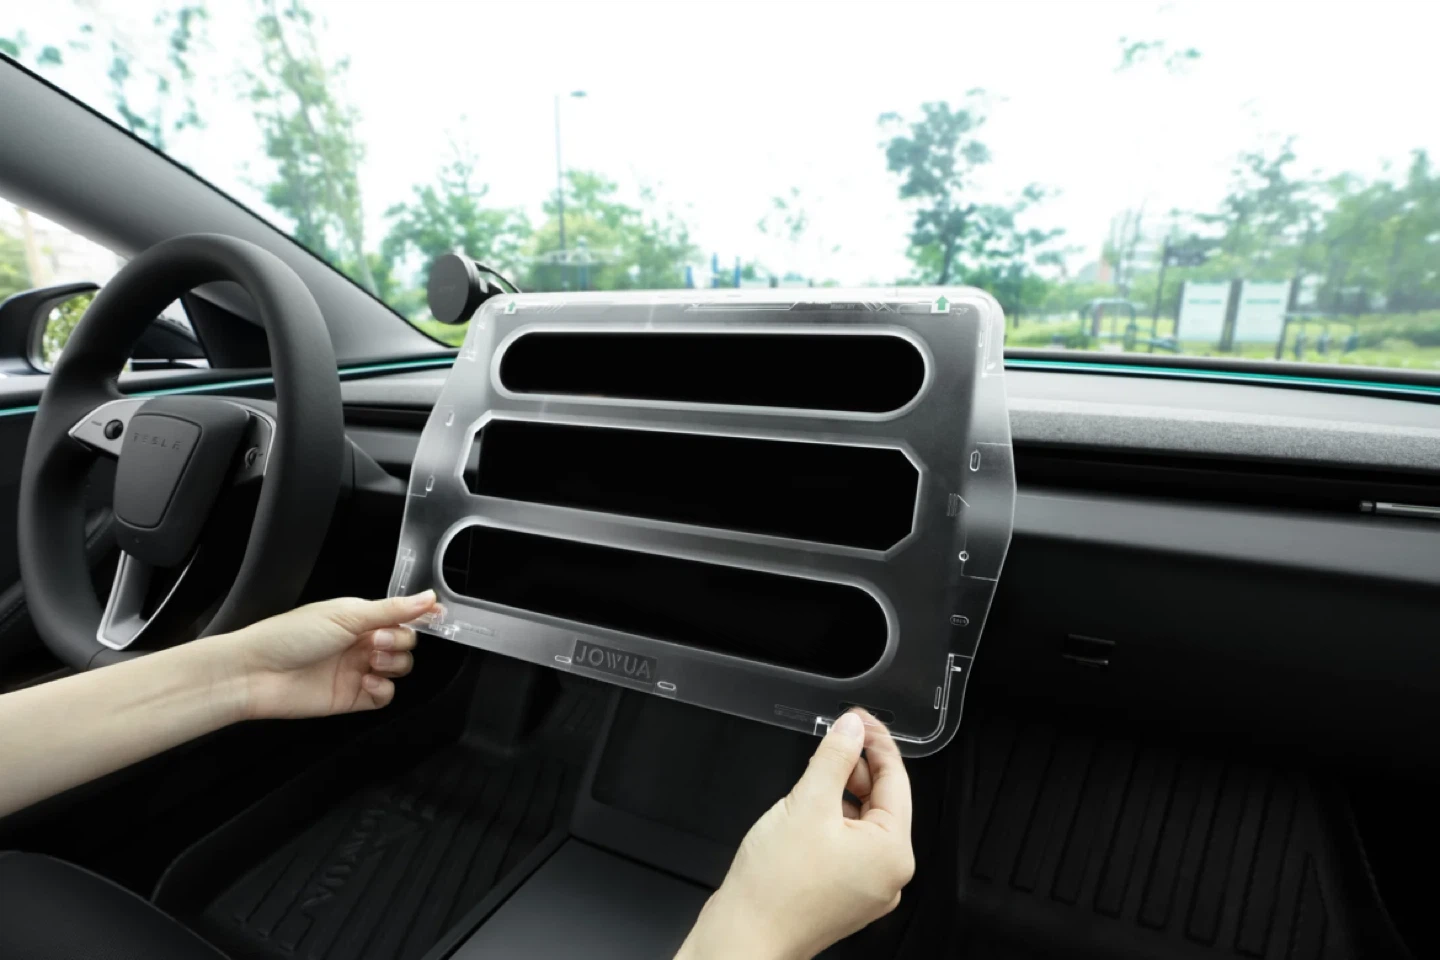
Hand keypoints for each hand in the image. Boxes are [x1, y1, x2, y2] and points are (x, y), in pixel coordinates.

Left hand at [209, 591, 438, 720]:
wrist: (257, 674)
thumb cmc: (291, 636)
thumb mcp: (345, 615)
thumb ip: (391, 609)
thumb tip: (428, 597)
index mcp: (360, 617)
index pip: (402, 615)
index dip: (419, 616)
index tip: (435, 617)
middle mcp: (362, 642)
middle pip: (406, 642)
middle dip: (399, 641)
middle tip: (375, 642)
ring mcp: (358, 670)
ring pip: (400, 668)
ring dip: (393, 664)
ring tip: (369, 662)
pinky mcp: (353, 697)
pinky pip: (386, 696)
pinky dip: (383, 689)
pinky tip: (367, 683)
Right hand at [677, 708, 914, 959]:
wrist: (744, 937)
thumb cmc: (775, 887)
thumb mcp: (807, 803)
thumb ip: (834, 758)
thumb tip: (852, 729)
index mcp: (893, 852)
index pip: (896, 781)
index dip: (877, 742)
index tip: (860, 718)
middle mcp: (888, 875)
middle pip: (881, 802)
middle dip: (856, 768)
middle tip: (834, 738)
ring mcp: (867, 889)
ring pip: (862, 824)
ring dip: (842, 794)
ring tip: (814, 776)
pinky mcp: (844, 896)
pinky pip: (848, 846)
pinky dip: (832, 821)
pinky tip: (808, 810)